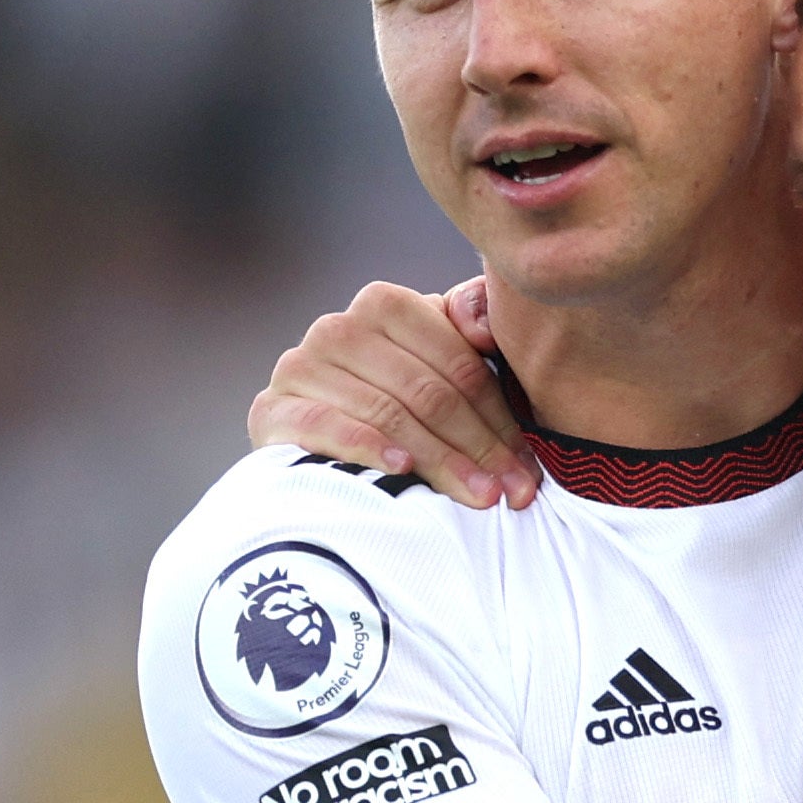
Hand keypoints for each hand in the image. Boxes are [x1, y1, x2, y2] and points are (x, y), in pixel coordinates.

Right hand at [248, 279, 540, 509]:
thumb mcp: (442, 360)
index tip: (529, 468)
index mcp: (387, 305)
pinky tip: (402, 467)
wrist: (316, 441)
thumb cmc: (401, 401)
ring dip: (441, 460)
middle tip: (513, 492)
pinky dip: (368, 445)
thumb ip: (471, 324)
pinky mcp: (272, 409)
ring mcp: (301, 366)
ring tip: (479, 496)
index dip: (501, 420)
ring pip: (389, 413)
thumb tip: (484, 325)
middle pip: (428, 393)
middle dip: (479, 448)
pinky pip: (326, 424)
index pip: (459, 366)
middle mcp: (339, 328)